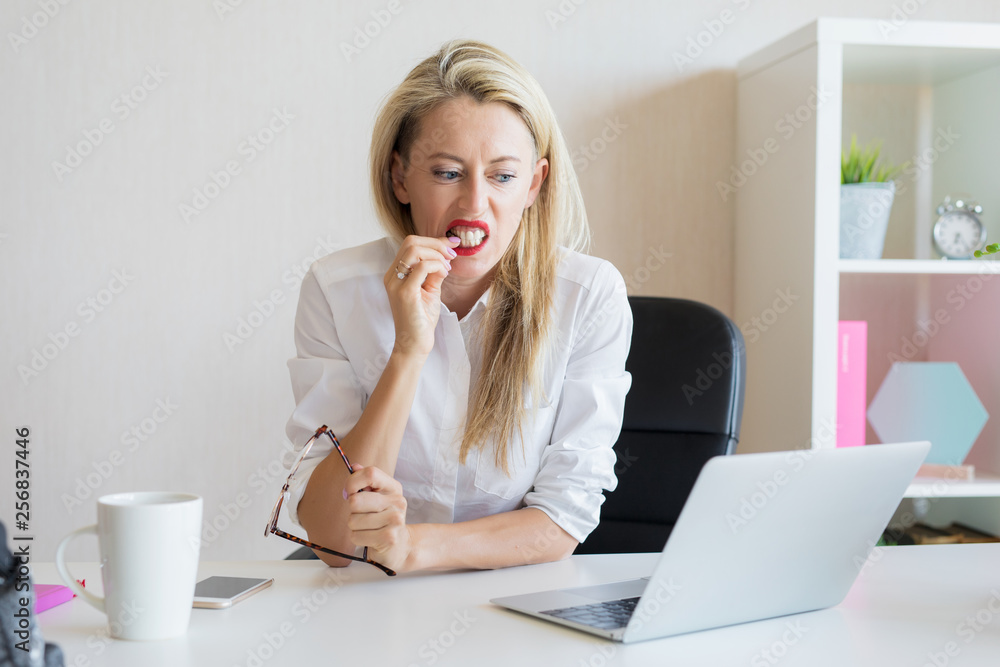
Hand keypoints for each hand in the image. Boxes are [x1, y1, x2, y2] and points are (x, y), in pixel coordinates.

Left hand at [344, 464, 414, 572]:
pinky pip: (356, 536)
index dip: (353, 481)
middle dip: (352, 510)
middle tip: (361, 514)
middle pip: (356, 500)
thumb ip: (365, 481)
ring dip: (354, 526)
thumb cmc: (383, 519)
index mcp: (394, 488)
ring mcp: (395, 520)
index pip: (371, 473)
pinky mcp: (389, 538)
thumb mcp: (377, 497)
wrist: (401, 545)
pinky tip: (370, 538)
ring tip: (367, 528)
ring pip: (353, 520)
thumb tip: (354, 466)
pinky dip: (358, 538)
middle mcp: (397, 502)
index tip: (349, 492)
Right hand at [383, 235, 460, 356]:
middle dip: (436, 243)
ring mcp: (396, 283)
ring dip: (437, 254)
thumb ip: (434, 272)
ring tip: (448, 267)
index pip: (410, 244)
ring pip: (414, 249)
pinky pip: (422, 267)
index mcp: (395, 273)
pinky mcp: (405, 292)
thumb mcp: (430, 290)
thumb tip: (445, 256)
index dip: (433, 241)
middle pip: (411, 241)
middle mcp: (392, 276)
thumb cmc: (422, 319)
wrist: (415, 344)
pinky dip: (437, 265)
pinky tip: (444, 274)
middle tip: (452, 255)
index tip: (452, 245)